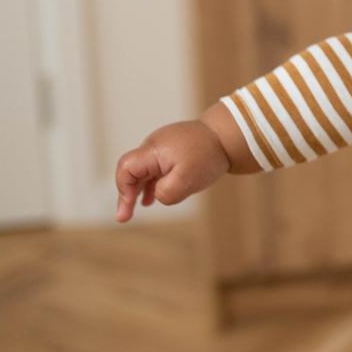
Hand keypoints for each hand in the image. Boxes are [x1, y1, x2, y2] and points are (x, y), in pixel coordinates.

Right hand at [114, 119, 231, 222]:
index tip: (128, 209)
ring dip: (138, 189)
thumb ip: (166, 193)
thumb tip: (156, 196)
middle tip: (124, 217)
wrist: (229, 135)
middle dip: (126, 194)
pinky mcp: (172, 149)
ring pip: (143, 170)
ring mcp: (162, 146)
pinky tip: (151, 198)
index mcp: (153, 150)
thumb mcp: (187, 181)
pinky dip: (151, 183)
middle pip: (131, 170)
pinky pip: (155, 167)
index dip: (123, 190)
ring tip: (136, 208)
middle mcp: (153, 146)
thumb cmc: (208, 156)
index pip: (126, 168)